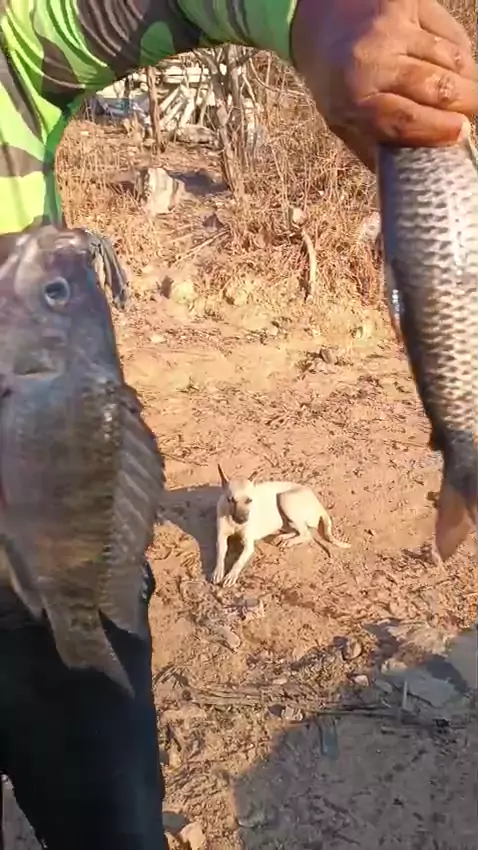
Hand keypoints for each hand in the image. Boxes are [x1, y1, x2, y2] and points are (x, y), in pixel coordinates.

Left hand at [291, 0, 476, 168]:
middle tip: (470, 117)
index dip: (438, 130)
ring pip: (451, 58)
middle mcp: (372, 59)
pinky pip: (450, 33)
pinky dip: (460, 53)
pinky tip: (454, 66)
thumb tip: (417, 172)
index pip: (404, 119)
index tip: (461, 135)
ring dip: (467, 80)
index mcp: (352, 98)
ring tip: (466, 94)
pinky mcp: (409, 2)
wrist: (322, 22)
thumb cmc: (337, 82)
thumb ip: (375, 147)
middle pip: (436, 87)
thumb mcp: (343, 121)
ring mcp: (393, 26)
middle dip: (465, 105)